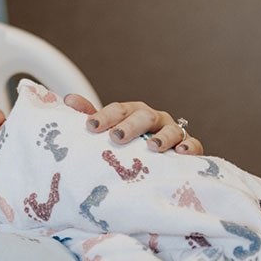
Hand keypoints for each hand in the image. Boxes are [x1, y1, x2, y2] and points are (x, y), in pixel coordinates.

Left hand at [64, 94, 202, 154]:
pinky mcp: (188, 147)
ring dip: (162, 137)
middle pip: (143, 117)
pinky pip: (192, 145)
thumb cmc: (126, 143)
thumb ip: (89, 116)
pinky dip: (189, 147)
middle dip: (130, 126)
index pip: (118, 110)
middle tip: (116, 137)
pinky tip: (180, 153)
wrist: (154, 160)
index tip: (91, 126)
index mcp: (131, 112)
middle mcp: (152, 119)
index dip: (105, 116)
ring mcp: (171, 132)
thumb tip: (68, 100)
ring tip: (152, 147)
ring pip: (170, 129)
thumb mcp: (107, 130)